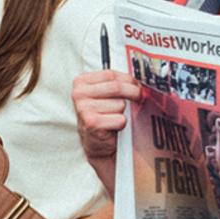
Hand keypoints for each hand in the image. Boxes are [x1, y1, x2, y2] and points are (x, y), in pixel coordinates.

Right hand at [71, 67, 133, 183]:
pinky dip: (122, 124)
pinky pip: (119, 119)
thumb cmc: (103, 117)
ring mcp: (83, 108)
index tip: (136, 85)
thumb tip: (140, 80)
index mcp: (81, 82)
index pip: (111, 74)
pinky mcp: (91, 123)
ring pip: (120, 104)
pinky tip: (114, 127)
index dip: (128, 80)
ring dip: (124, 112)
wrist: (97, 144)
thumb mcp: (106, 96)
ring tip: (116, 118)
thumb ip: (118, 84)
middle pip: (116, 87)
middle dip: (133, 93)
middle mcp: (79, 94)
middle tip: (139, 98)